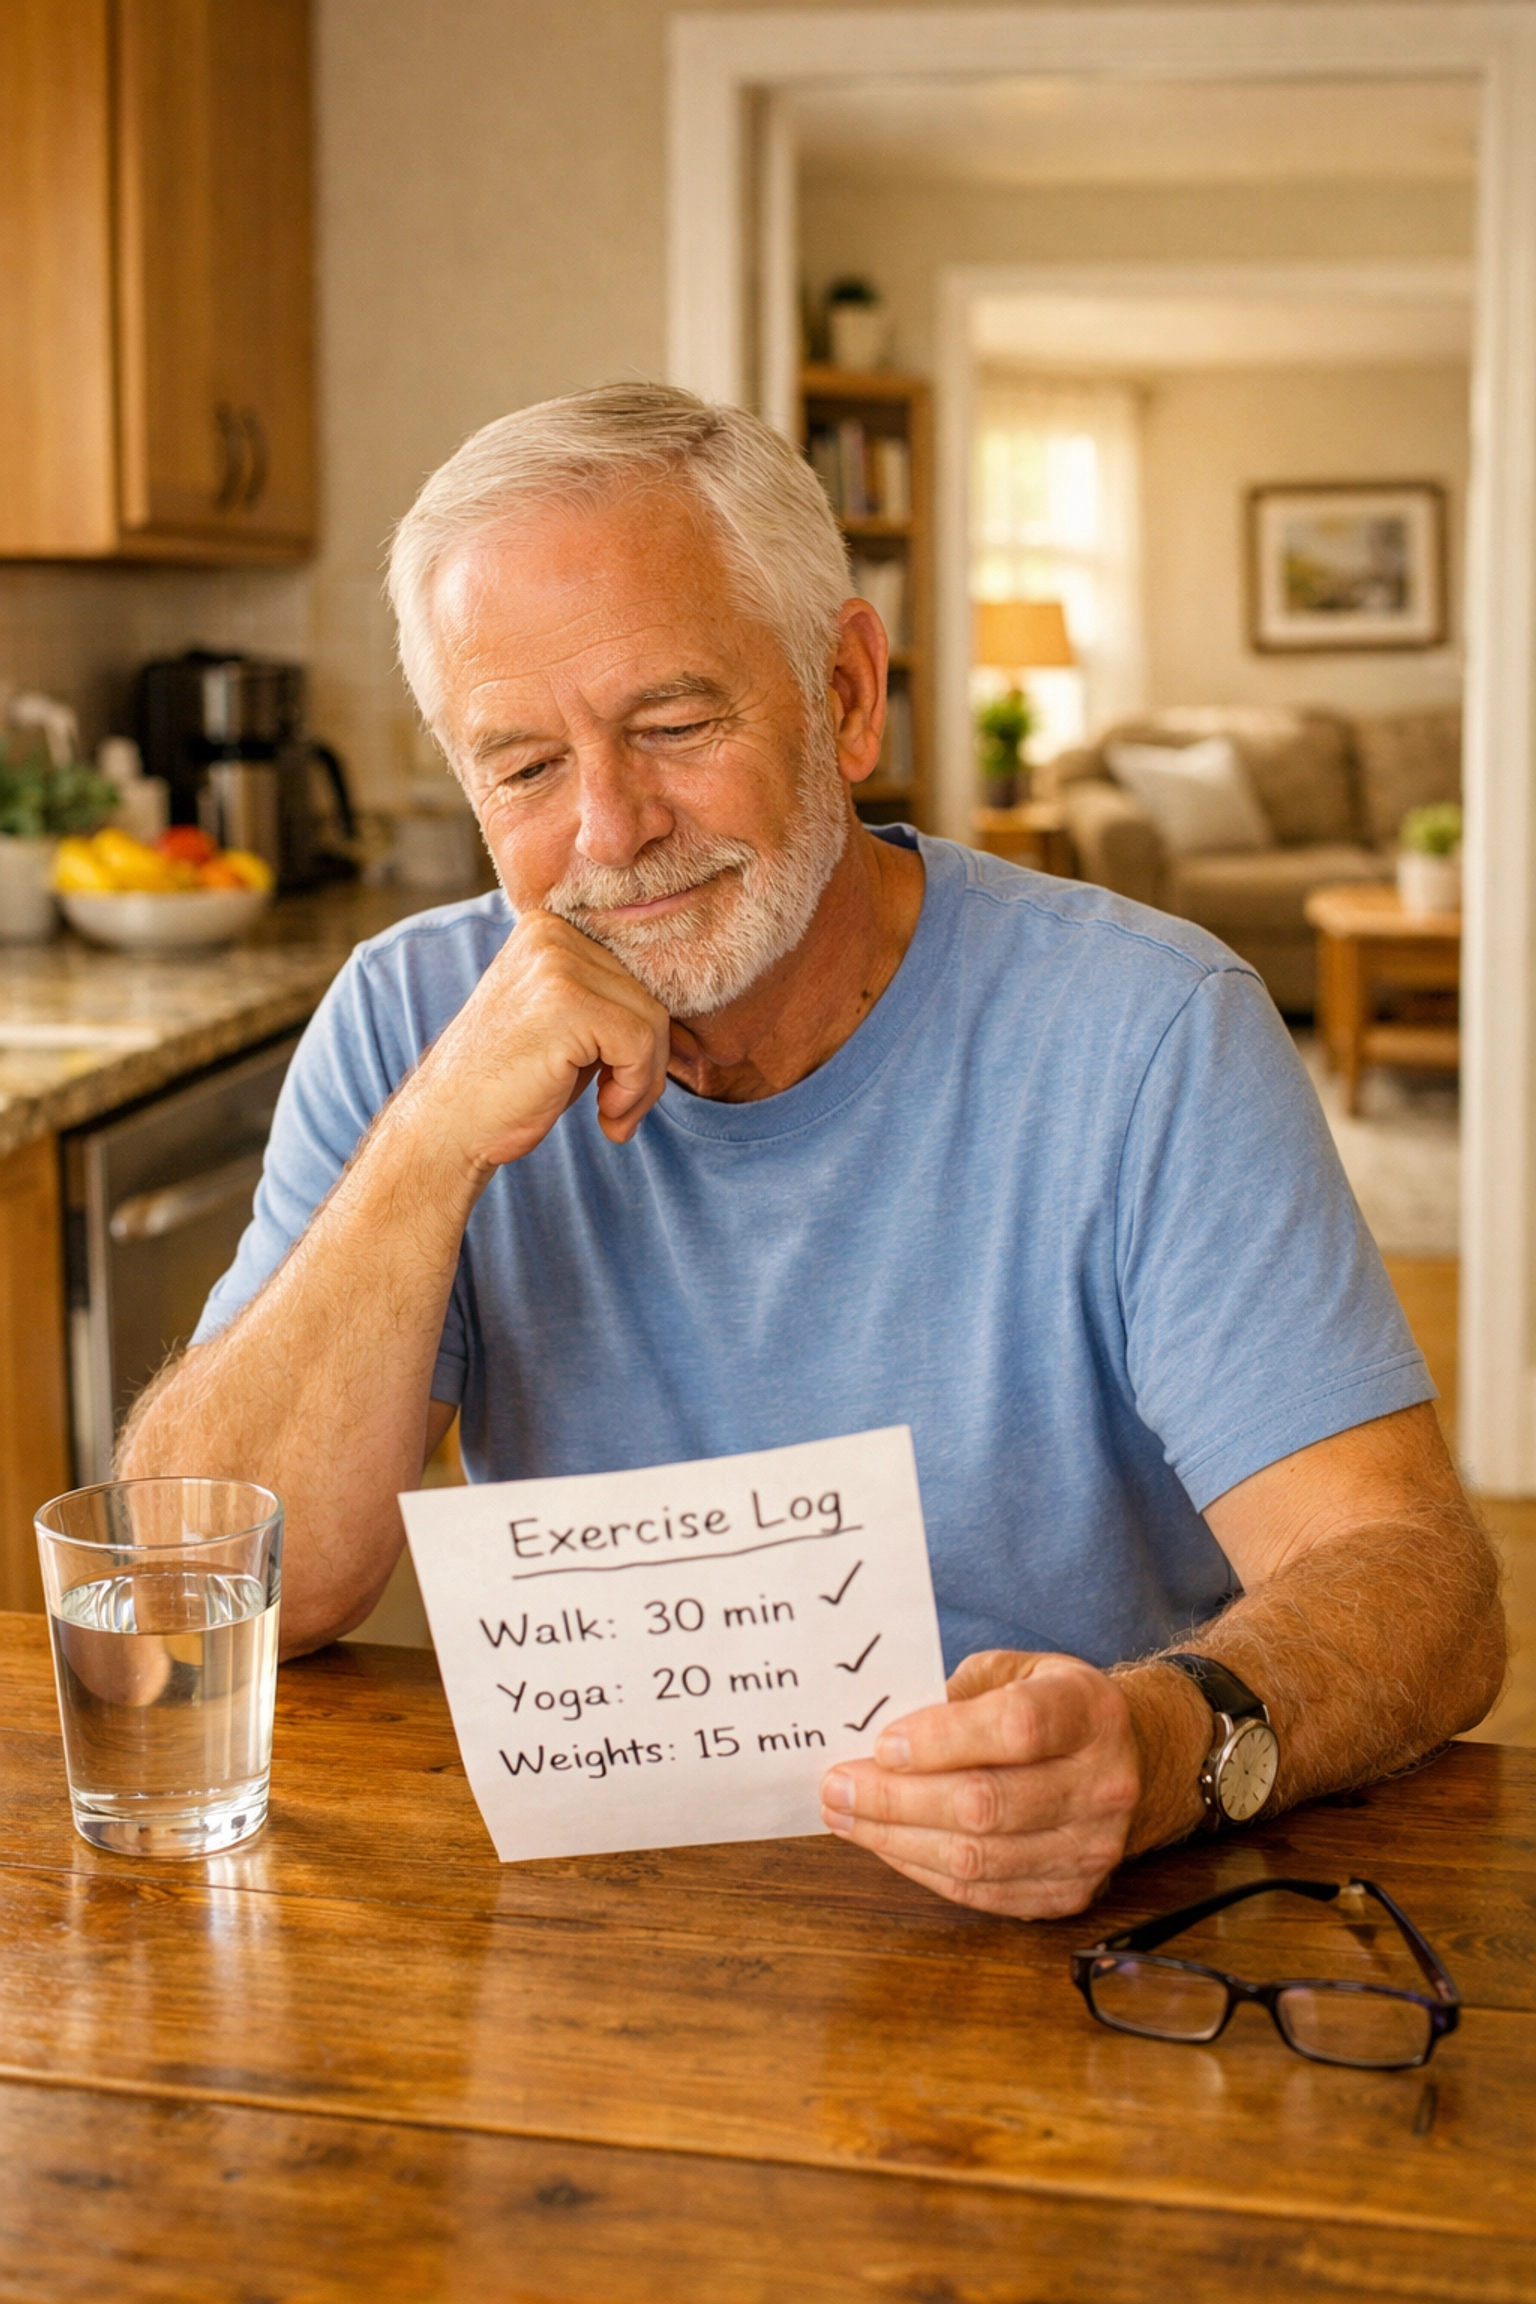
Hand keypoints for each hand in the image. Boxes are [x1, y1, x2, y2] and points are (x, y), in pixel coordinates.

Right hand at [401, 910, 670, 1176]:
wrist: (448, 1125)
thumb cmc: (511, 1083)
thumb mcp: (564, 1022)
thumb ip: (609, 997)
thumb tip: (691, 1000)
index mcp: (549, 927)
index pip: (637, 972)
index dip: (642, 1032)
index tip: (624, 1079)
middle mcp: (551, 933)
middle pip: (651, 994)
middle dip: (648, 1061)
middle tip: (619, 1106)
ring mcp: (556, 964)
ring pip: (654, 1020)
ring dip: (645, 1081)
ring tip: (612, 1113)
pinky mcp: (566, 1003)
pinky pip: (642, 1043)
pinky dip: (636, 1089)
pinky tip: (605, 1115)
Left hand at [818, 1650, 1142, 1918]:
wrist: (1128, 1759)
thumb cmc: (1052, 1706)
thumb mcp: (1017, 1671)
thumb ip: (959, 1694)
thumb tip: (880, 1734)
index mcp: (1090, 1712)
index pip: (1015, 1728)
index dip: (942, 1739)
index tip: (882, 1744)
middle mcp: (1103, 1784)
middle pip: (986, 1804)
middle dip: (896, 1798)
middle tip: (838, 1786)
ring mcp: (1091, 1848)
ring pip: (978, 1858)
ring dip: (897, 1840)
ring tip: (847, 1817)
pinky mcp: (1071, 1893)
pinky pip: (983, 1893)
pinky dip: (924, 1870)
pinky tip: (887, 1844)